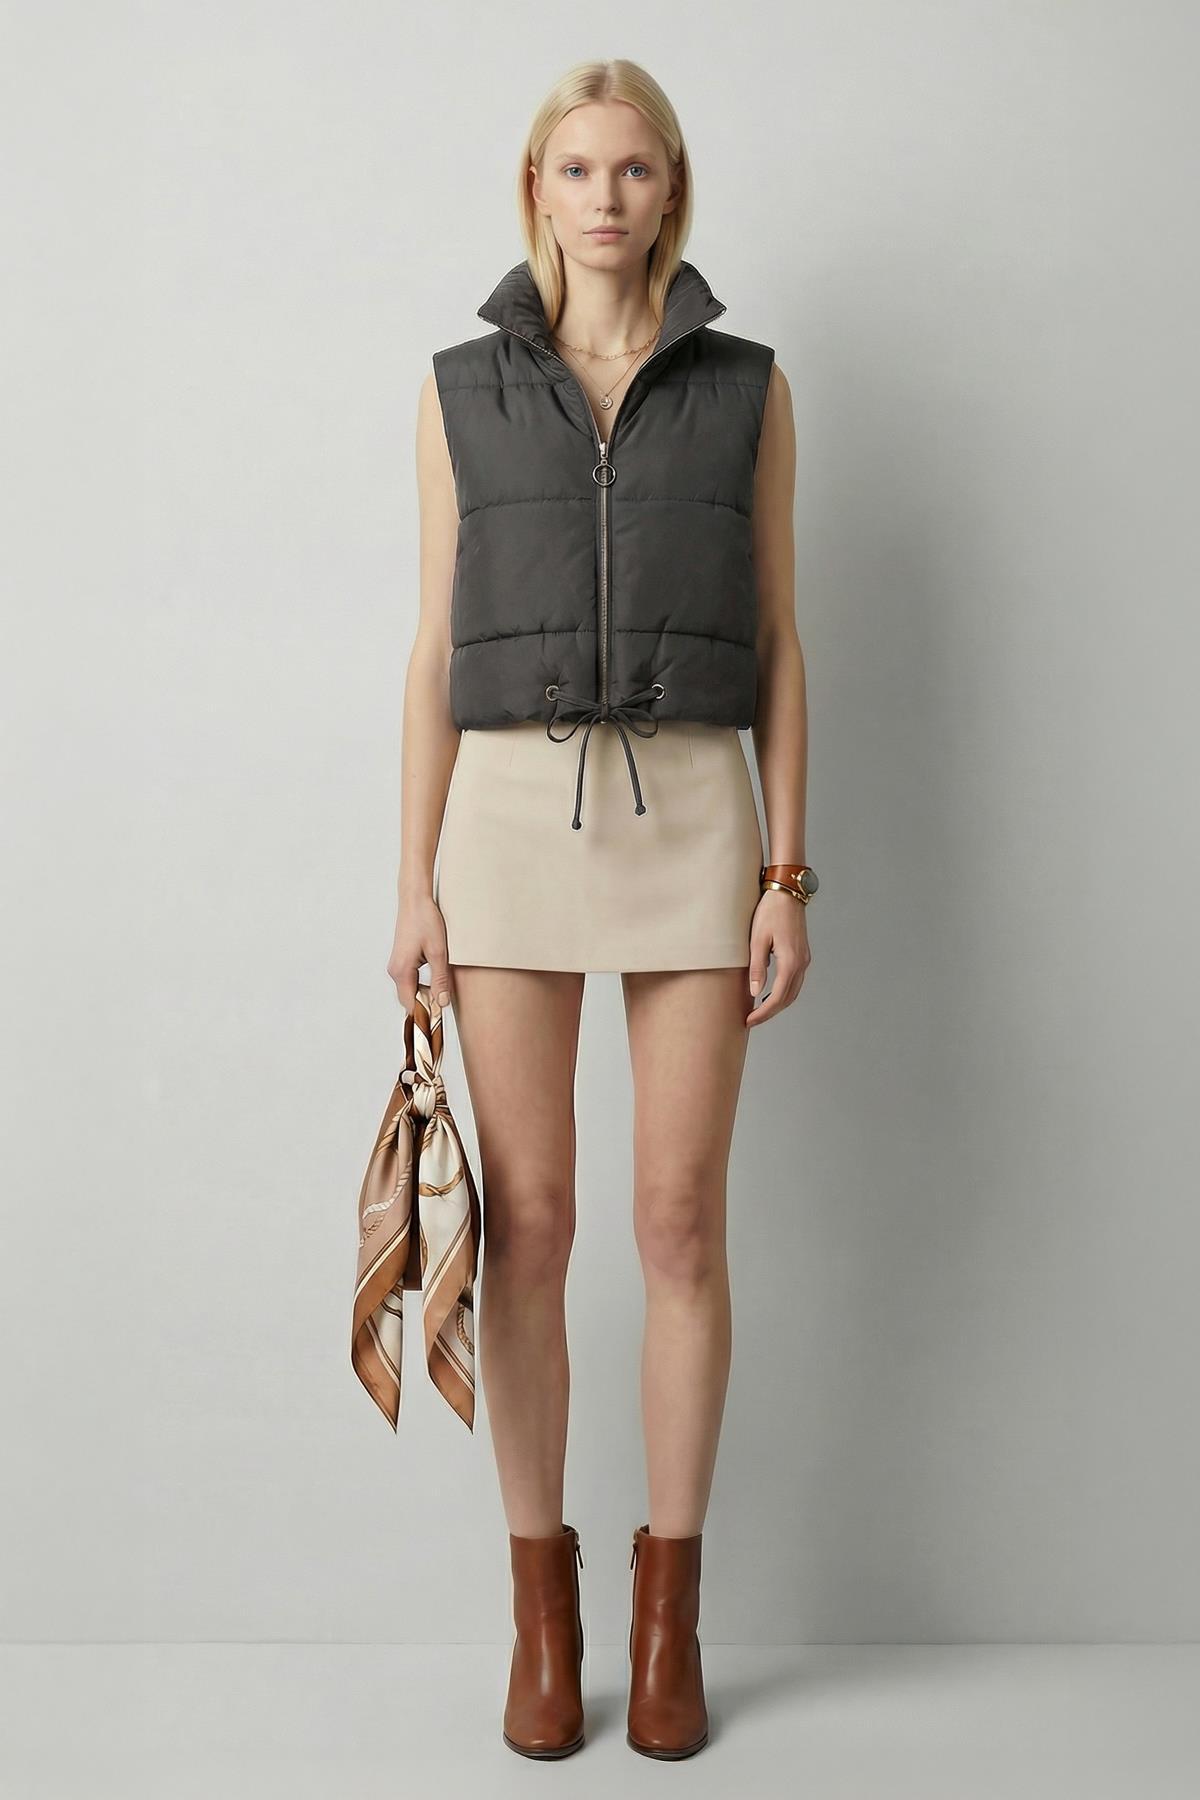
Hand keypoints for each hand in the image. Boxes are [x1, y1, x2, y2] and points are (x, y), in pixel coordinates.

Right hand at [387, 892, 453, 1015]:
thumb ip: (440, 979)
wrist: (415, 899)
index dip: (425, 1015)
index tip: (439, 1020)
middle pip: (409, 1000)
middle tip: (444, 1008)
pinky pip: (410, 981)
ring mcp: (396, 965)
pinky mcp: (401, 960)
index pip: (411, 1005)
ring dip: (424, 995)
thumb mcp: (439, 952)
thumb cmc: (426, 921)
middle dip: (425, 1007)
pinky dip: (421, 986)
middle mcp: (395, 971)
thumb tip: (442, 1003)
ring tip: (442, 995)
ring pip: (410, 990)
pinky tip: (436, 982)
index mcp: (402, 971)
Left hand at [745, 889, 810, 1026]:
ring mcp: (804, 959)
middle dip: (770, 1012)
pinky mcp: (802, 954)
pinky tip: (771, 993)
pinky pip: (795, 981)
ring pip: (793, 991)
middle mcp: (801, 963)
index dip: (763, 1013)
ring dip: (778, 1004)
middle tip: (752, 1020)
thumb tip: (755, 992)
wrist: (787, 893)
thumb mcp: (757, 940)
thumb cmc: (770, 912)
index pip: (778, 998)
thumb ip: (757, 968)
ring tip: (759, 1010)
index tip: (749, 1020)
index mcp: (790, 962)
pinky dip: (784, 992)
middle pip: (788, 999)